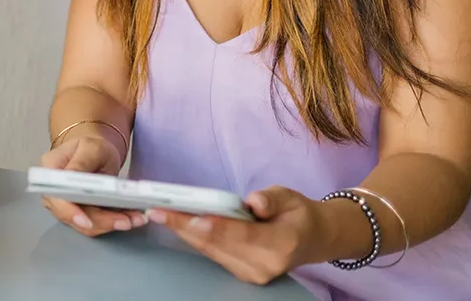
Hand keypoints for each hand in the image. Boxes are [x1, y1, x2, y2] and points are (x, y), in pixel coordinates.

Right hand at [38, 135, 145, 236]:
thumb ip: (81, 164)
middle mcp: (54, 194)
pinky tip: (133, 218)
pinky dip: (115, 222)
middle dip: (101, 222)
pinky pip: (98, 223)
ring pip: (88, 224)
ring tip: (135, 219)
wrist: (95, 152)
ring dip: (112, 224)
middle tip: (126, 221)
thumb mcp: (89, 148)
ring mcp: (67, 206)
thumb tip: (73, 182)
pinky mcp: (83, 213)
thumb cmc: (90, 147)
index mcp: (49, 173)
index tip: (87, 221)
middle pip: (73, 216)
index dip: (69, 212)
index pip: (55, 197)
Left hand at [148, 186, 325, 284]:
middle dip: (186, 226)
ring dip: (183, 231)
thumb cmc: (298, 214)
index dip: (216, 226)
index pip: (243, 235)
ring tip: (159, 213)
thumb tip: (253, 202)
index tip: (192, 217)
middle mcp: (264, 265)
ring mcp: (252, 273)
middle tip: (158, 210)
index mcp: (281, 244)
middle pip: (218, 244)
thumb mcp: (290, 197)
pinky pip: (212, 252)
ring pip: (210, 250)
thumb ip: (271, 199)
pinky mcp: (241, 272)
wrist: (311, 239)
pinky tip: (175, 222)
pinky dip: (193, 236)